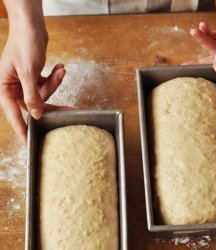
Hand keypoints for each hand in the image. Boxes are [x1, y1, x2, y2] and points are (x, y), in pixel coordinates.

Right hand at [0, 24, 66, 143]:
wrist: (31, 27)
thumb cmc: (24, 45)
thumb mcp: (28, 72)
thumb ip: (31, 96)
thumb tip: (36, 115)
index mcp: (5, 87)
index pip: (13, 114)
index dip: (21, 129)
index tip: (28, 143)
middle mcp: (14, 87)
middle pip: (34, 105)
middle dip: (52, 102)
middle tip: (68, 109)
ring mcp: (25, 83)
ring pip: (44, 95)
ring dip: (54, 83)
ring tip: (61, 70)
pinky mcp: (35, 78)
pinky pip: (47, 85)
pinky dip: (54, 78)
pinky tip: (60, 68)